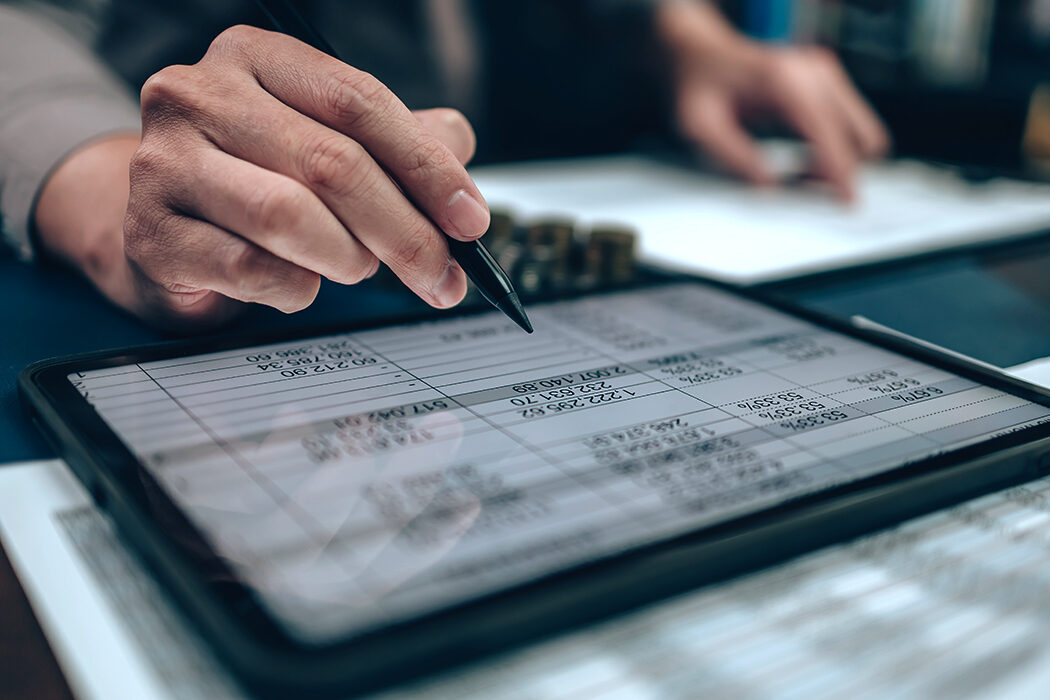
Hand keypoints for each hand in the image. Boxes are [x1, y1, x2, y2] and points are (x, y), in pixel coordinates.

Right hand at [36, 25, 487, 328]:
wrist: (168, 230)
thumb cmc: (261, 180)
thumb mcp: (334, 145)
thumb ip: (403, 147)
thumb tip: (463, 191)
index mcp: (255, 57)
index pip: (358, 102)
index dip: (427, 167)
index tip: (471, 221)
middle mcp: (197, 94)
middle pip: (332, 163)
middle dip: (405, 231)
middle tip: (439, 275)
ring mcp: (163, 162)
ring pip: (289, 216)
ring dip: (347, 257)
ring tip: (356, 267)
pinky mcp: (149, 235)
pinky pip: (249, 269)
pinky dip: (295, 288)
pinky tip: (301, 285)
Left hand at [656, 1, 888, 200]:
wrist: (702, 55)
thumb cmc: (699, 85)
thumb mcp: (701, 126)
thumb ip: (734, 156)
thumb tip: (768, 185)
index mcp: (784, 80)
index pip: (827, 130)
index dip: (839, 169)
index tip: (847, 199)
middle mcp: (812, 72)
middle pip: (858, 132)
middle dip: (841, 168)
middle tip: (804, 187)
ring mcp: (823, 74)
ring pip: (860, 131)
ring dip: (840, 160)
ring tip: (800, 174)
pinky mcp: (826, 82)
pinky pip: (848, 125)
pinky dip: (835, 149)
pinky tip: (804, 160)